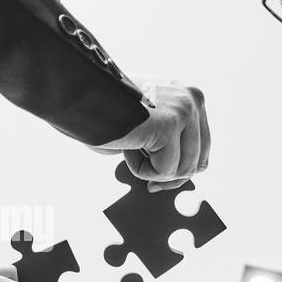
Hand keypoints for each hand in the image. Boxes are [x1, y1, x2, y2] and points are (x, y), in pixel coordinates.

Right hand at [94, 78, 209, 190]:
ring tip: (130, 147)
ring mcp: (184, 111)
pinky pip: (163, 170)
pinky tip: (126, 146)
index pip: (202, 146)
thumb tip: (177, 178)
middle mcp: (192, 99)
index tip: (160, 181)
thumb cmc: (104, 112)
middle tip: (150, 186)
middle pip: (197, 161)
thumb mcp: (147, 124)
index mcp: (189, 95)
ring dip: (151, 170)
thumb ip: (168, 142)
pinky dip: (139, 168)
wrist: (80, 96)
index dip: (180, 169)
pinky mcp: (170, 126)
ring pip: (182, 169)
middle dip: (170, 178)